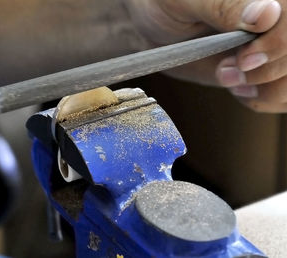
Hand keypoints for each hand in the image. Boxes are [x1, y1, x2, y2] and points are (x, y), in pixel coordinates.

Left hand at [125, 0, 286, 111]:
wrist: (156, 29)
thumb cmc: (167, 5)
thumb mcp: (186, 1)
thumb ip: (225, 6)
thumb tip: (266, 14)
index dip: (278, 44)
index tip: (244, 61)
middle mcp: (276, 18)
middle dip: (268, 71)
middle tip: (227, 72)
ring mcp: (272, 46)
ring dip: (269, 89)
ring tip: (231, 80)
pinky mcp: (266, 68)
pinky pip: (285, 94)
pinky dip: (266, 100)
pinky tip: (240, 89)